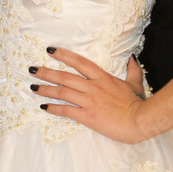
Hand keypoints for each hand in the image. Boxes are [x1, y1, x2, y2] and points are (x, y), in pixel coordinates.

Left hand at [28, 47, 149, 144]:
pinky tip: (44, 107)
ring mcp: (89, 101)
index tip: (50, 50)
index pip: (79, 62)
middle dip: (47, 72)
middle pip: (65, 77)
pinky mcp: (87, 116)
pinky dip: (53, 108)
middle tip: (32, 70)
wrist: (140, 120)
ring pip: (62, 92)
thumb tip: (132, 58)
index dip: (63, 55)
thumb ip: (132, 70)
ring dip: (46, 89)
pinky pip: (66, 111)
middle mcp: (93, 87)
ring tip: (33, 87)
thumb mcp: (135, 83)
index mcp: (103, 77)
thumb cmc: (138, 103)